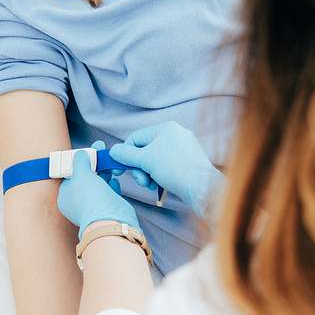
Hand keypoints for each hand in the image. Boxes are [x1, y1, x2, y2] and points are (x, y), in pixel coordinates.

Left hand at [57, 145, 139, 237]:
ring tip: (108, 162)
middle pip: (85, 179)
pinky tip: (114, 179)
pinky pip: (109, 193)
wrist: (108, 218)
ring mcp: (93, 206)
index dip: (77, 163)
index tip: (84, 153)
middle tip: (98, 152)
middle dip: (92, 166)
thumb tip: (81, 154)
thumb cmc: (89, 198)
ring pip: (98, 185)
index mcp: (65, 197)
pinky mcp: (107, 208)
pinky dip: (111, 185)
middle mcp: (78, 203)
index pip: (69, 176)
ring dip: (103, 174)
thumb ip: (80, 162)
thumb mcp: (80, 173)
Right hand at [110, 122, 225, 223]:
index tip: (120, 167)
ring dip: (147, 173)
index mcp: (166, 127)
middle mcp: (175, 134)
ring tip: (150, 184)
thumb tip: (113, 151)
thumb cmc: (175, 169)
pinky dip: (158, 175)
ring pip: (155, 160)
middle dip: (139, 167)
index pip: (136, 137)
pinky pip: (165, 166)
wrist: (201, 187)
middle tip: (140, 180)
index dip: (126, 153)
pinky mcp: (186, 161)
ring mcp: (182, 148)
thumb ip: (127, 155)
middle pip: (145, 150)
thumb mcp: (146, 160)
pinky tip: (158, 185)